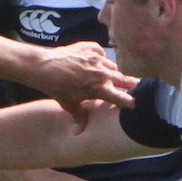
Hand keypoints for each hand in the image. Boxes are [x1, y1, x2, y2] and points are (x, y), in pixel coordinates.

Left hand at [21, 42, 136, 119]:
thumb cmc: (56, 88)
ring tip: (109, 76)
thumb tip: (77, 133)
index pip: (121, 97)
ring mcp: (96, 59)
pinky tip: (95, 62)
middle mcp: (102, 73)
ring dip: (111, 72)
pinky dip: (99, 57)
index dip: (131, 101)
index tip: (137, 103)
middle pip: (123, 79)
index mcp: (100, 88)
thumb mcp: (69, 104)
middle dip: (132, 84)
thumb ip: (79, 118)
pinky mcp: (89, 48)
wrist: (43, 67)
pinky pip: (100, 52)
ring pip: (111, 66)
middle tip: (138, 86)